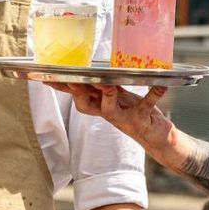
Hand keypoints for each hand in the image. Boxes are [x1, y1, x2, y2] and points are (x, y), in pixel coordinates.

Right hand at [46, 82, 172, 151]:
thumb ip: (104, 88)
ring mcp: (123, 117)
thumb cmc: (134, 113)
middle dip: (79, 93)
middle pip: (85, 104)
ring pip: (109, 109)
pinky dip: (154, 94)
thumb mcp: (117, 99)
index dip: (61, 88)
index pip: (76, 95)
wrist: (156, 137)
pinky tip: (161, 85)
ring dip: (107, 96)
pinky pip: (146, 105)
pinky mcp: (142, 119)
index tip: (47, 77)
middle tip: (73, 81)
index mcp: (99, 105)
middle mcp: (107, 112)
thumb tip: (91, 72)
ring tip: (107, 85)